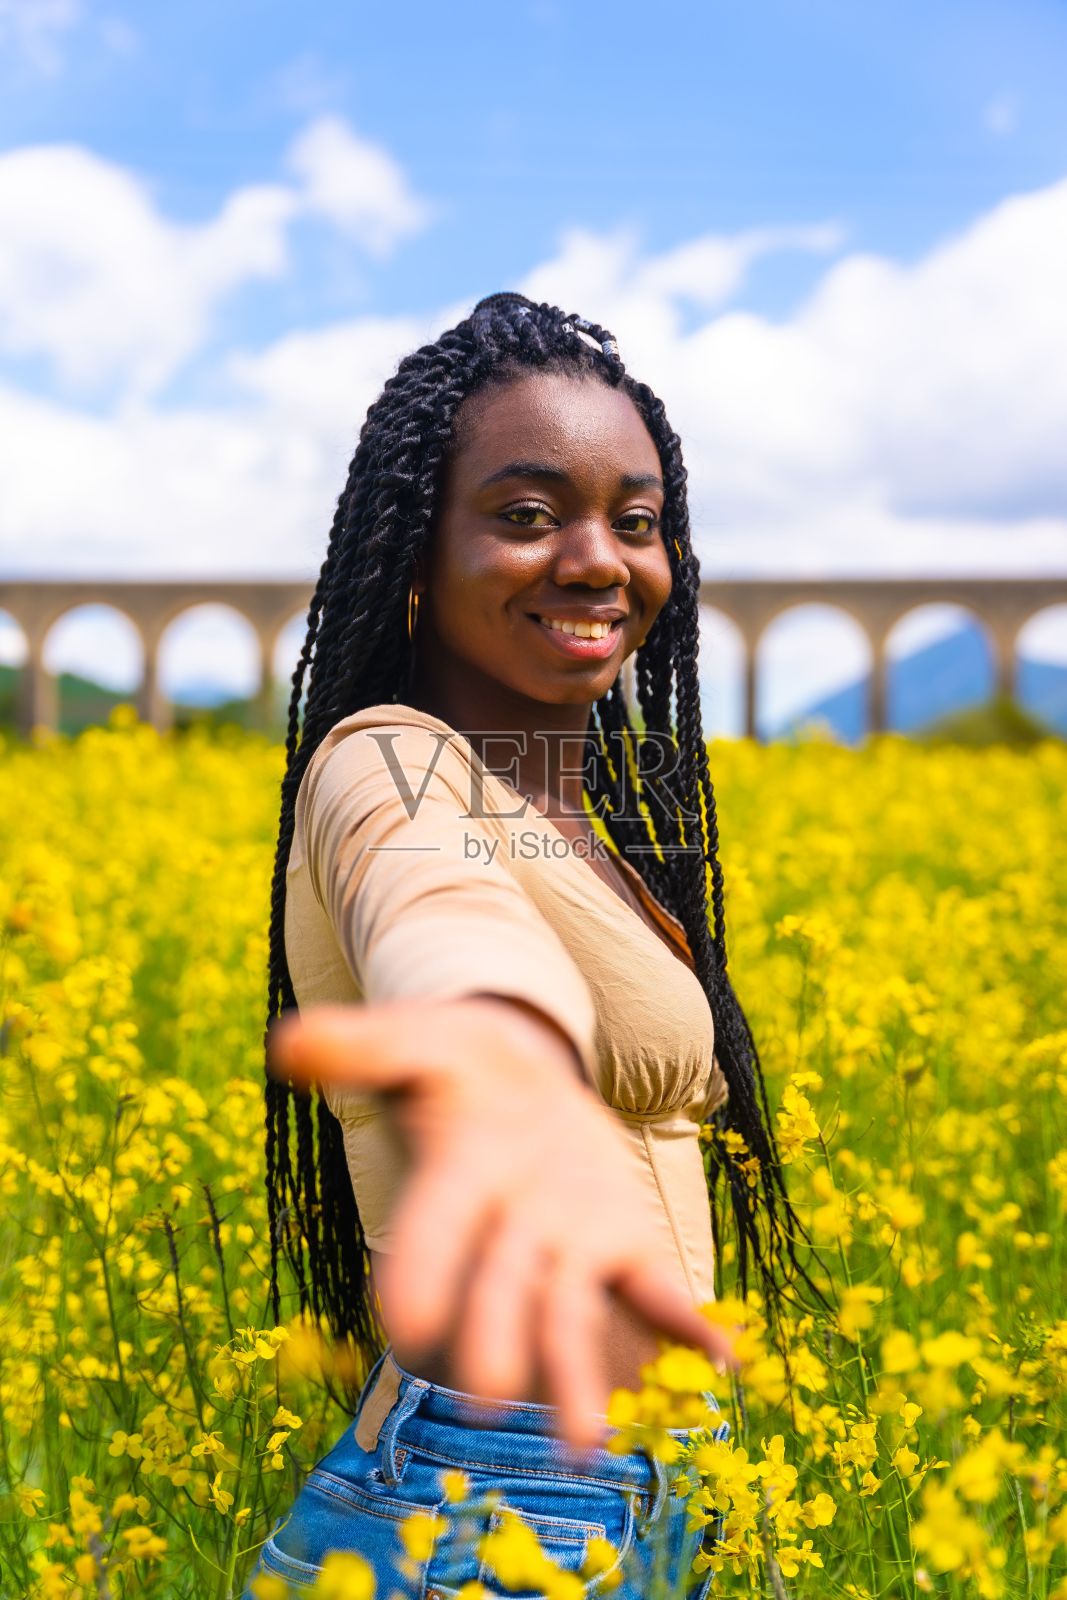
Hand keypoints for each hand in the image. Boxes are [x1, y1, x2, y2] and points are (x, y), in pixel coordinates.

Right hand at [268, 995, 738, 1447]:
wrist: (519, 1084)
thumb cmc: (456, 1064)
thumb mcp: (417, 1039)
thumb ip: (362, 1045)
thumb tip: (288, 1045)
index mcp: (456, 1179)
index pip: (432, 1229)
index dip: (418, 1269)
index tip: (402, 1324)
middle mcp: (509, 1229)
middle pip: (502, 1288)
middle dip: (496, 1338)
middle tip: (486, 1403)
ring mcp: (569, 1244)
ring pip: (570, 1316)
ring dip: (577, 1375)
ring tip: (587, 1444)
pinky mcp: (623, 1246)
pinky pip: (655, 1291)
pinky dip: (685, 1326)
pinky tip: (721, 1362)